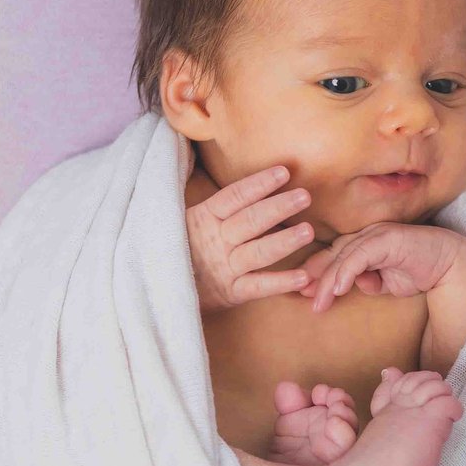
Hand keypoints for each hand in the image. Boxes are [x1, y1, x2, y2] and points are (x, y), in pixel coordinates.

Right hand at [187, 164, 317, 314]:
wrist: (157, 288)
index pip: (234, 197)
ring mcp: (224, 267)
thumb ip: (217, 206)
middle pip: (251, 221)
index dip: (258, 184)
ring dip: (284, 241)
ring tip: (309, 231)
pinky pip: (258, 286)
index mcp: (204, 218)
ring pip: (258, 252)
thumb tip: (249, 181)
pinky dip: (281, 282)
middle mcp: (216, 241)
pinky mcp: (231, 293)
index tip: (283, 172)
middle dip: (279, 208)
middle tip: (305, 196)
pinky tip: (304, 276)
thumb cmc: (181, 248)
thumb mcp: (189, 221)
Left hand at [295, 223, 465, 312]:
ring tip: (320, 301)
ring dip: (329, 280)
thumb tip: (353, 287)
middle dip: (316, 276)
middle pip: (332, 255)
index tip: (303, 292)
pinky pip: (361, 255)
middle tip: (304, 297)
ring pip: (343, 256)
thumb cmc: (420, 271)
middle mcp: (367, 235)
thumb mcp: (387, 283)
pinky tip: (340, 288)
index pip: (333, 257)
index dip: (317, 273)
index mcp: (363, 244)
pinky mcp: (387, 238)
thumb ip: (370, 283)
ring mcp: (376, 234)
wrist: (450, 264)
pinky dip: (347, 272)